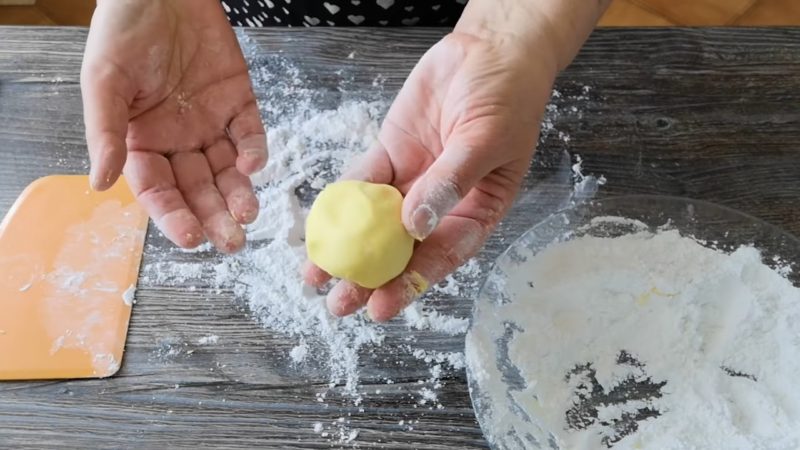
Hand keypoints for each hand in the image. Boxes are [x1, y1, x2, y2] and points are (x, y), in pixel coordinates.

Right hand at [81, 0, 266, 252]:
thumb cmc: (123, 31)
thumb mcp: (104, 80)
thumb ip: (106, 132)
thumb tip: (98, 183)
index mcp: (141, 141)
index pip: (158, 190)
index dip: (173, 215)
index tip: (190, 237)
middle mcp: (178, 140)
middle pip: (198, 189)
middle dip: (214, 216)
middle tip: (232, 242)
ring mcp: (211, 123)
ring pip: (228, 171)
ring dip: (239, 194)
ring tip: (249, 216)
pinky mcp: (239, 103)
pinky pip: (250, 134)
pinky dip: (255, 151)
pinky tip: (254, 165)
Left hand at [304, 31, 558, 320]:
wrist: (490, 49)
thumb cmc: (508, 97)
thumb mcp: (486, 141)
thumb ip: (451, 182)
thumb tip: (415, 225)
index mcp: (476, 211)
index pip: (442, 256)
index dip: (411, 284)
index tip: (381, 307)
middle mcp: (442, 203)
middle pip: (402, 249)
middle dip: (370, 278)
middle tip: (338, 304)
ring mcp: (414, 180)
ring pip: (375, 222)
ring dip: (348, 247)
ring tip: (316, 275)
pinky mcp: (392, 154)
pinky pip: (363, 182)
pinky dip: (343, 201)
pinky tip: (323, 222)